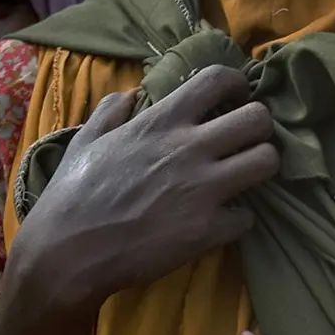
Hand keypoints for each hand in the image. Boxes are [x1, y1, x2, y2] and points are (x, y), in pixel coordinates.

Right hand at [14, 65, 279, 309]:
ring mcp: (203, 189)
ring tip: (246, 177)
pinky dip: (239, 220)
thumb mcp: (85, 142)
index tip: (237, 95)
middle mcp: (189, 148)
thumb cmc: (72, 197)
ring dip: (261, 168)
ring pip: (267, 161)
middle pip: (258, 119)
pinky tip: (222, 222)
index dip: (237, 83)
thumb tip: (130, 94)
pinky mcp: (209, 230)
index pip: (217, 79)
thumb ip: (110, 113)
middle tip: (249, 141)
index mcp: (160, 122)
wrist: (67, 255)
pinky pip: (248, 217)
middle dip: (261, 128)